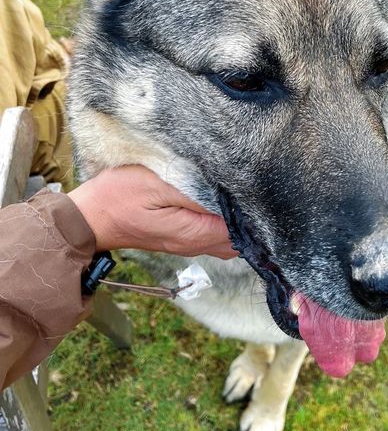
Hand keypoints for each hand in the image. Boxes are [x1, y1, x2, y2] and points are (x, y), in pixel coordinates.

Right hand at [68, 165, 236, 258]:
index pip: (242, 228)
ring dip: (238, 218)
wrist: (89, 219)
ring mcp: (191, 243)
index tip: (256, 186)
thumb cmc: (119, 197)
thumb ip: (196, 194)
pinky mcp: (184, 236)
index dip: (252, 208)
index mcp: (195, 234)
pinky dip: (224, 220)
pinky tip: (222, 200)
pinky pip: (215, 233)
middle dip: (250, 216)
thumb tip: (232, 199)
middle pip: (242, 237)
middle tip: (252, 186)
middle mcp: (198, 245)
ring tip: (240, 191)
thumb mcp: (157, 186)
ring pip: (231, 237)